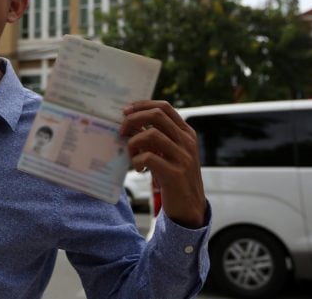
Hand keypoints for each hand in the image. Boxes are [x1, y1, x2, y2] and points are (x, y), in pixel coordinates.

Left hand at [120, 100, 206, 228]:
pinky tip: (139, 169)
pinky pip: (148, 157)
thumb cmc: (174, 176)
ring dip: (133, 142)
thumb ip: (156, 137)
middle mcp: (186, 142)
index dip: (142, 105)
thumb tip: (130, 123)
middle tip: (121, 130)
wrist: (190, 207)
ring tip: (131, 154)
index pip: (164, 107)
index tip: (126, 110)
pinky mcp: (175, 173)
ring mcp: (183, 157)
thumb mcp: (170, 152)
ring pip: (151, 134)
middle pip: (156, 115)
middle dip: (133, 119)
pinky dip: (137, 161)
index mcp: (186, 133)